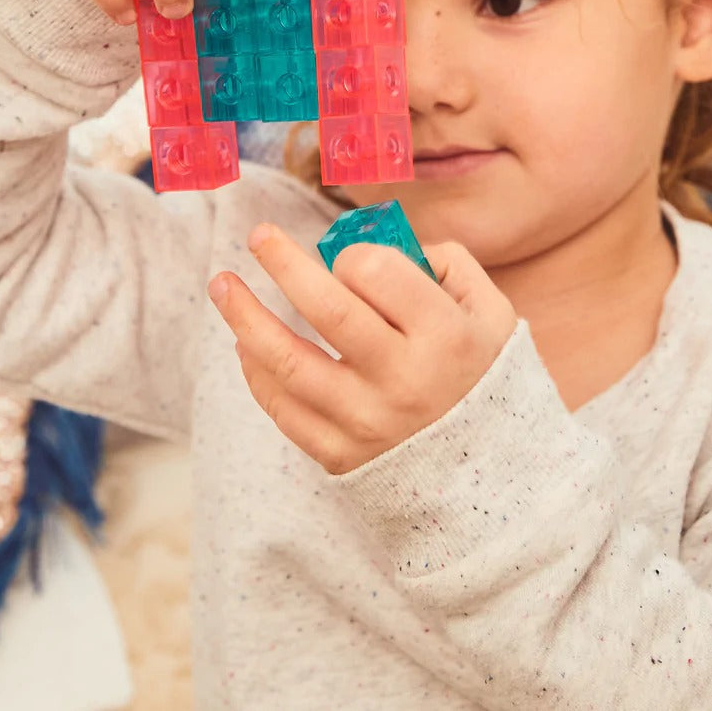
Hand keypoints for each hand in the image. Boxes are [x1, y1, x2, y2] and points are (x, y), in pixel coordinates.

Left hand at [208, 224, 517, 474]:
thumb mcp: (490, 312)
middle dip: (283, 263)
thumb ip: (446, 263)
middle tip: (258, 235)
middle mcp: (404, 380)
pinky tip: (245, 344)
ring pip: (288, 362)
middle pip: (326, 310)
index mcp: (444, 336)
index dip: (351, 254)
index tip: (347, 257)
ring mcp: (368, 422)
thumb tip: (377, 243)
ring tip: (222, 284)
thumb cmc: (482, 375)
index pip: (374, 273)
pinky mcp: (340, 455)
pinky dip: (257, 373)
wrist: (489, 476)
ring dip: (245, 317)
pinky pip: (283, 409)